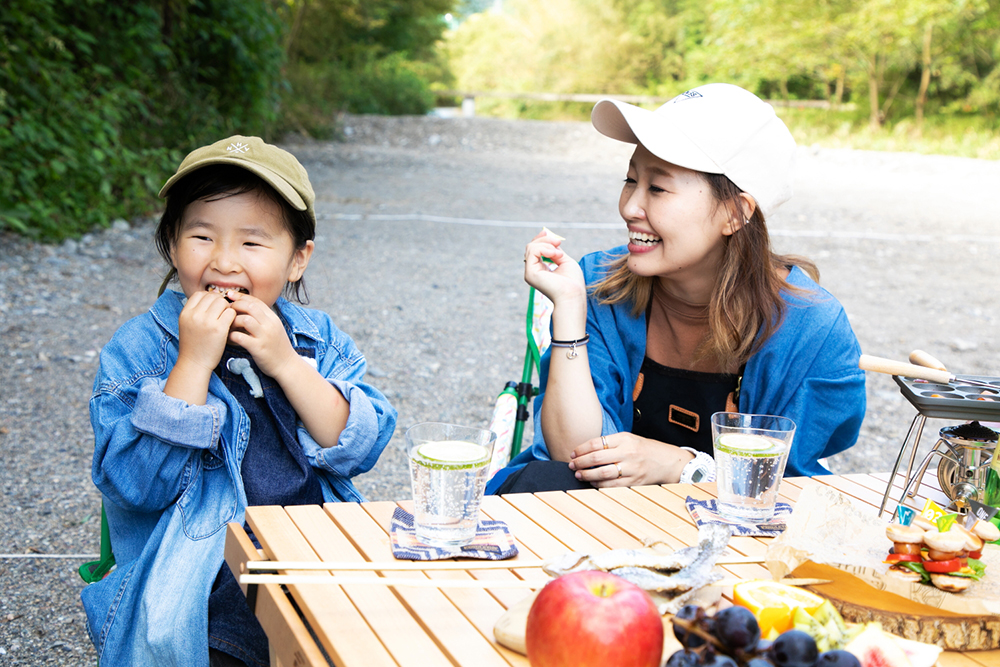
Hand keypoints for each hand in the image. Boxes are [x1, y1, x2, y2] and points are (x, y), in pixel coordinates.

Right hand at [176, 290, 236, 371]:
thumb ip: (196, 311)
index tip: (213, 307)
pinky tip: (230, 325)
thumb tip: (212, 296)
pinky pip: (231, 313)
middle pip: (213, 297)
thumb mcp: (187, 324)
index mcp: (186, 313)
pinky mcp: (219, 329)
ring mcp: (207, 322)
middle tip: (222, 314)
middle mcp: (195, 315)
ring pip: (223, 303)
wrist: (194, 363)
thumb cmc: (193, 345)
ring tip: (225, 319)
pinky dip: (233, 317)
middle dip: (220, 303)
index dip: (209, 298)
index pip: (200, 294)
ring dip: (227, 309)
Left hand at [226, 292, 297, 378]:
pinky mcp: (258, 348)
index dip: (241, 296)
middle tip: (227, 310)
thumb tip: (246, 308)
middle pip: (250, 307)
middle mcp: (270, 325)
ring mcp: (265, 336)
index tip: (230, 295)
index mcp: (273, 318)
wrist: (287, 365)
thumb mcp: (274, 328)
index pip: (256, 301)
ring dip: (233, 321)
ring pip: (245, 320)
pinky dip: (232, 336)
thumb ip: (263, 318)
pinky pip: (241, 337)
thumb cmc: (277, 347)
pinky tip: (230, 337)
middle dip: (236, 305)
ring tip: (228, 325)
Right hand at [524, 229, 586, 306]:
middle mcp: (533, 271)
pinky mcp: (530, 273)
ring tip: (559, 254)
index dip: (542, 239)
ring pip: (531, 247)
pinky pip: (532, 251)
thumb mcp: (564, 260)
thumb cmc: (572, 282)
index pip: (535, 249)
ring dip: (547, 245)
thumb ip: (555, 251)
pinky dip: (545, 249)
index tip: (553, 236)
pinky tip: (556, 255)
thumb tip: (549, 239)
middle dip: (545, 240)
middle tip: (559, 243)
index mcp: (540, 269)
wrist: (573, 295)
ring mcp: (530, 272)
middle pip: (531, 246)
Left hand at [567, 432, 695, 486]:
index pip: (596, 443)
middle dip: (580, 462)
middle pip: (596, 458)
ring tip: (578, 475)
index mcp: (625, 438)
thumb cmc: (646, 449)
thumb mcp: (630, 439)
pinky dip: (599, 485)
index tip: (573, 453)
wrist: (670, 461)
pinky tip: (592, 483)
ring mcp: (632, 468)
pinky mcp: (635, 481)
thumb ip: (611, 443)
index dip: (581, 449)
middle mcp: (628, 452)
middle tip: (571, 465)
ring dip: (587, 475)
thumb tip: (586, 451)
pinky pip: (612, 485)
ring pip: (602, 473)